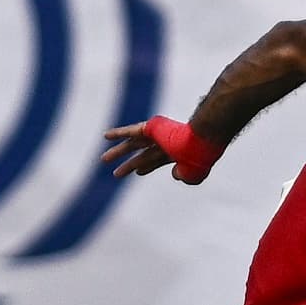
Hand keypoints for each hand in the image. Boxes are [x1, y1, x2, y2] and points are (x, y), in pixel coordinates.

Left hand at [100, 117, 222, 184]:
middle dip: (129, 164)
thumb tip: (175, 175)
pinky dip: (119, 133)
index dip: (146, 167)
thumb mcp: (195, 172)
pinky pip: (131, 131)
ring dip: (119, 152)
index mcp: (174, 152)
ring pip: (133, 145)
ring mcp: (157, 135)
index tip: (137, 172)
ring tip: (104, 160)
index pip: (156, 161)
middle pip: (142, 154)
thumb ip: (186, 176)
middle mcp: (163, 143)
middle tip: (116, 173)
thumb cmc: (201, 157)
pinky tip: (106, 136)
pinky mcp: (152, 128)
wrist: (201, 140)